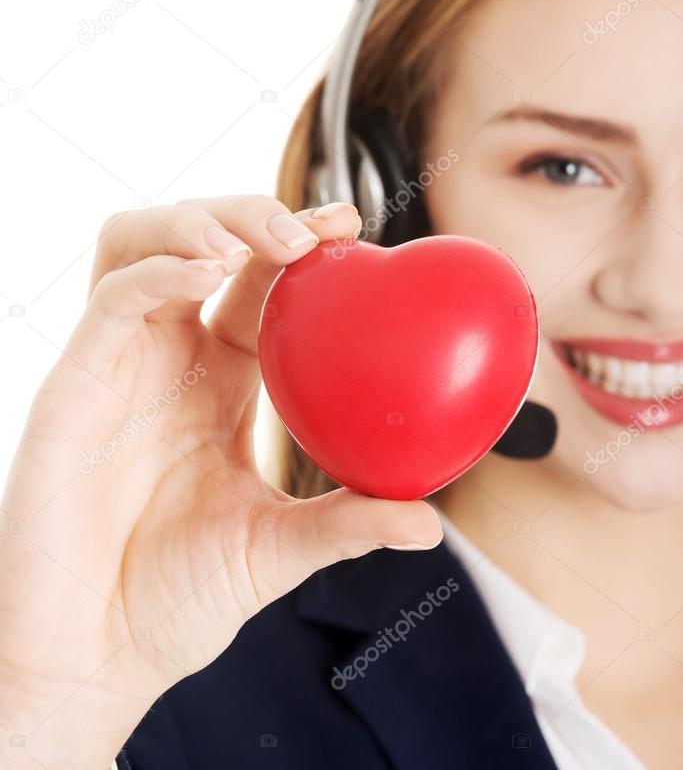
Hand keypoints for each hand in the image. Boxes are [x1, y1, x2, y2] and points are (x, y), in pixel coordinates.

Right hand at [0, 195, 441, 768]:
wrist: (98, 656)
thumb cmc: (176, 601)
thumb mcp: (276, 551)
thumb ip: (346, 525)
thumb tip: (430, 524)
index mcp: (219, 381)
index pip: (259, 285)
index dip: (300, 243)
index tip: (350, 225)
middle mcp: (169, 357)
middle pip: (202, 242)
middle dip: (254, 215)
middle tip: (309, 231)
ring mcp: (119, 362)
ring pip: (142, 242)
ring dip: (200, 221)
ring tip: (255, 240)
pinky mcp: (75, 380)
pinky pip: (113, 297)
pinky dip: (159, 269)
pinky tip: (207, 274)